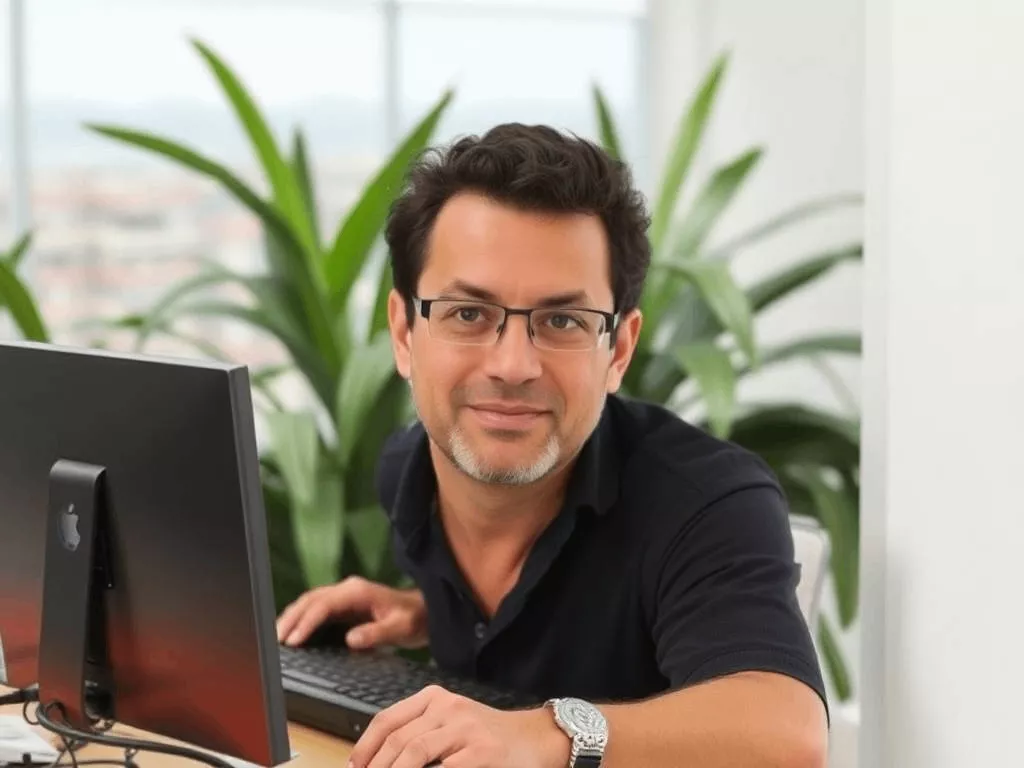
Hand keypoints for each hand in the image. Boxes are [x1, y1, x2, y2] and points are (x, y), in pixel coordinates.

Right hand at [276, 576, 428, 650]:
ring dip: (291, 618)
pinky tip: (291, 632)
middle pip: (310, 600)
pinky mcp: (341, 606)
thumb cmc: (412, 619)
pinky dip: (300, 619)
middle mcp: (347, 589)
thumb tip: (350, 639)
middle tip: (276, 641)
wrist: (422, 612)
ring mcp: (343, 596)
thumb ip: (376, 633)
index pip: (324, 605)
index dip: (306, 622)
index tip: (294, 641)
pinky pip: (315, 609)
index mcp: (357, 591)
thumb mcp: (399, 628)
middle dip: (290, 619)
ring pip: (309, 602)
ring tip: (277, 638)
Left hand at [346, 685, 570, 767]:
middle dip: (376, 766)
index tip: (354, 767)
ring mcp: (465, 729)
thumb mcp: (450, 723)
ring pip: (414, 753)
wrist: (535, 739)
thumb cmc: (487, 736)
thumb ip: (418, 734)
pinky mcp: (482, 752)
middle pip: (397, 739)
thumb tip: (379, 759)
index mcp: (435, 698)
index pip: (387, 720)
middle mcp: (448, 708)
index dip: (365, 748)